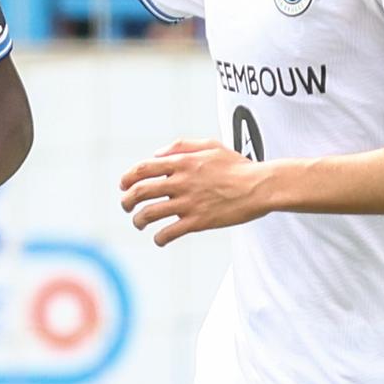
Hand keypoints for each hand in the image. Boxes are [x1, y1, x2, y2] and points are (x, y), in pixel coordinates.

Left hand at [119, 139, 271, 245]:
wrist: (260, 186)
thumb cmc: (237, 166)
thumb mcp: (210, 145)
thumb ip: (180, 146)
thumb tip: (156, 155)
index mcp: (182, 163)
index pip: (142, 169)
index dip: (126, 178)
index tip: (123, 186)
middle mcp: (180, 182)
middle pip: (140, 192)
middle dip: (126, 201)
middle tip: (126, 206)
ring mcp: (188, 203)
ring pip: (149, 214)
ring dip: (138, 220)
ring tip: (139, 223)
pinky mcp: (198, 222)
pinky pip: (169, 233)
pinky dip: (159, 238)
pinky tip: (159, 239)